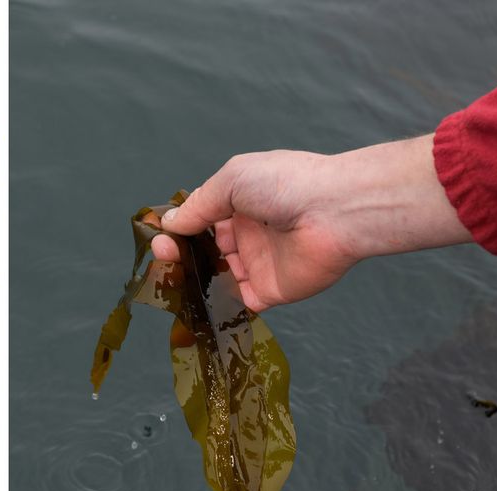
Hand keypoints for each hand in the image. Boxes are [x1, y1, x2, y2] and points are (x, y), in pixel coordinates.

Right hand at [151, 136, 471, 311]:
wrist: (335, 212)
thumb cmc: (284, 185)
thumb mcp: (232, 181)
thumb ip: (198, 205)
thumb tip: (169, 223)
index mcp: (242, 202)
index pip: (202, 218)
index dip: (179, 228)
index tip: (161, 237)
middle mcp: (249, 233)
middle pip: (205, 249)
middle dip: (180, 253)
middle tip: (164, 256)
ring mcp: (259, 263)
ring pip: (217, 276)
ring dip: (193, 278)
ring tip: (174, 277)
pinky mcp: (270, 291)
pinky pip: (237, 301)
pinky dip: (217, 303)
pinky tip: (195, 299)